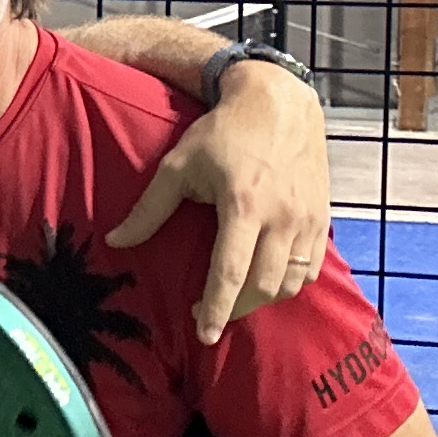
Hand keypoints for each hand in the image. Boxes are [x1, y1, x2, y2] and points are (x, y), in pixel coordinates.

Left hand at [114, 60, 332, 338]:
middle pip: (263, 286)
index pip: (230, 273)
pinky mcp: (323, 217)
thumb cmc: (222, 132)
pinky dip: (289, 282)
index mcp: (244, 206)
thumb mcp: (178, 165)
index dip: (217, 309)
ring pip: (291, 282)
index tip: (203, 333)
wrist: (280, 103)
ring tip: (235, 300)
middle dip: (237, 310)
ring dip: (263, 300)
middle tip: (209, 315)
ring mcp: (308, 219)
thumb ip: (149, 209)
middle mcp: (282, 217)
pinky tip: (266, 280)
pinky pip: (310, 267)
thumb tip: (115, 242)